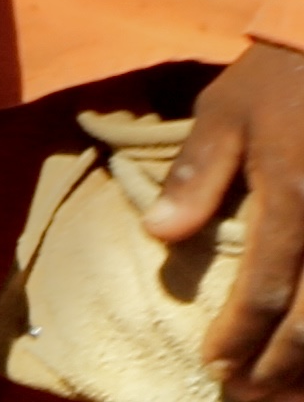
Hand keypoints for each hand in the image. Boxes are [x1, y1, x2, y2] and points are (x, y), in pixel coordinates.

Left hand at [151, 40, 303, 388]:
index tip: (213, 364)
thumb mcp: (224, 113)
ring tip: (280, 390)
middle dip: (280, 366)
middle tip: (245, 394)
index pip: (267, 288)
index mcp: (294, 196)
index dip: (241, 334)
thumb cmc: (278, 80)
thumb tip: (159, 237)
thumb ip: (195, 175)